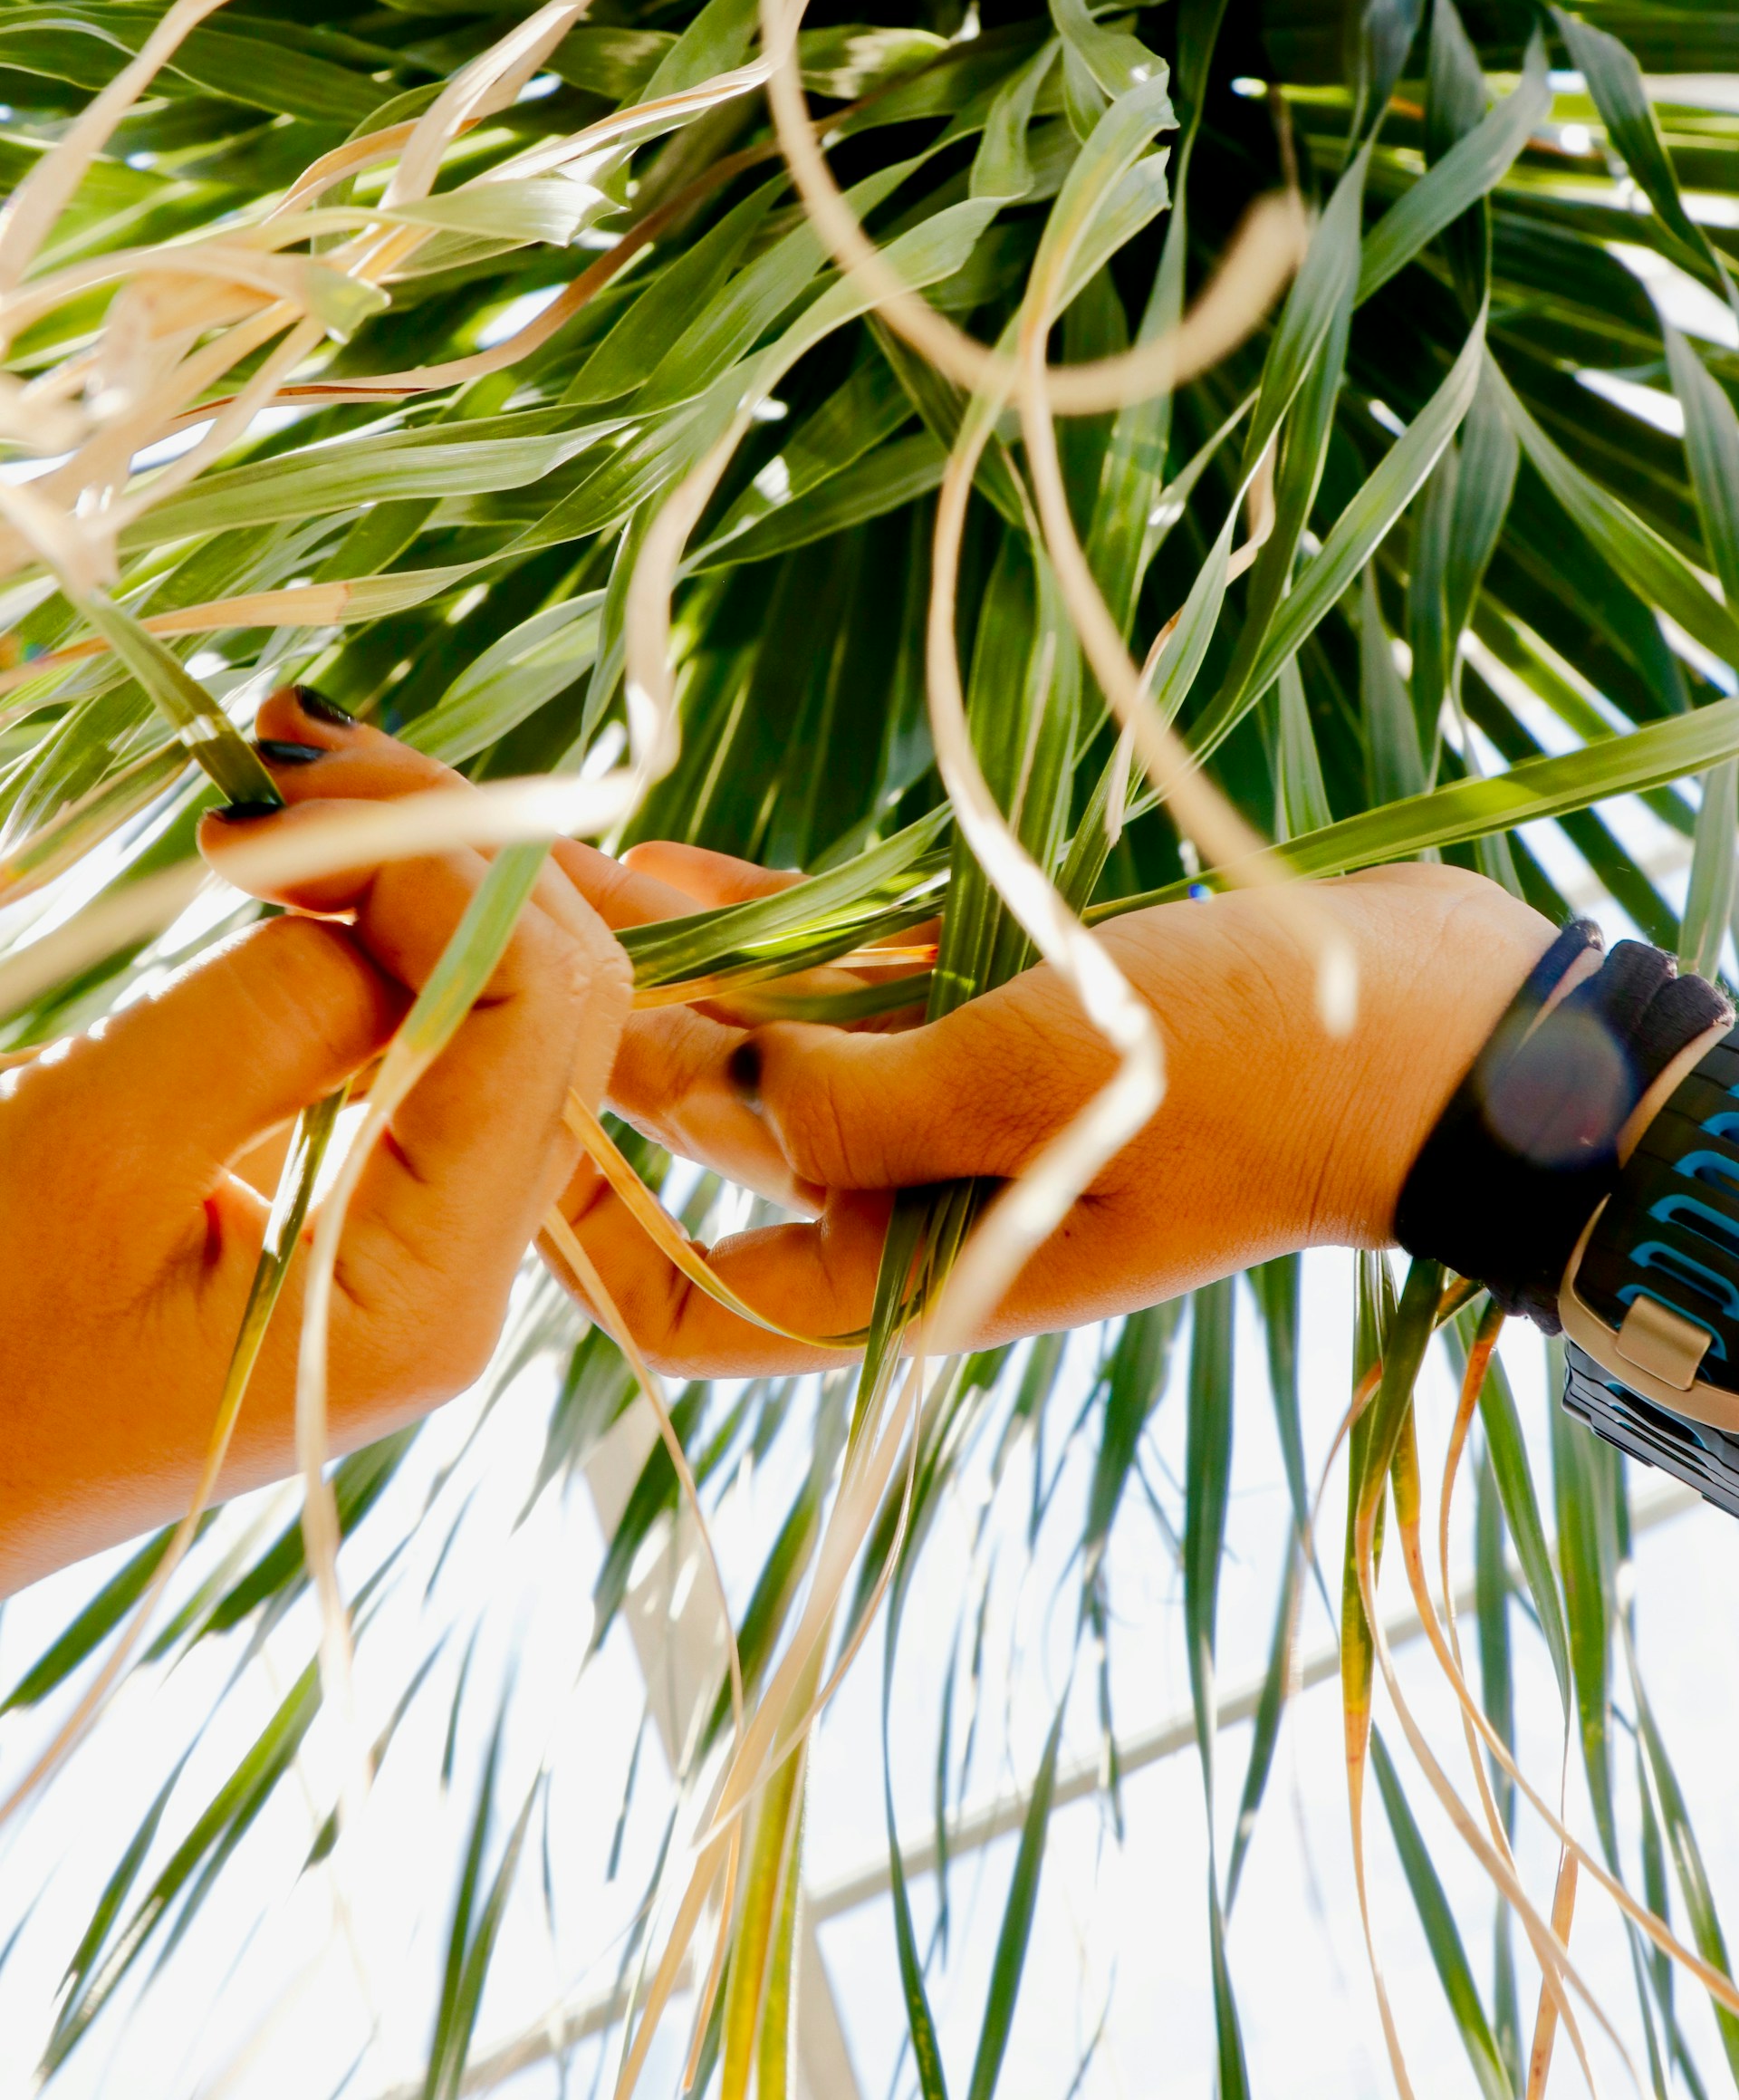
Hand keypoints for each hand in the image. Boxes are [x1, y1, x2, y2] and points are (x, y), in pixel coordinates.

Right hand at [0, 743, 629, 1595]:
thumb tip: (400, 876)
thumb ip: (278, 1008)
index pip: (533, 1013)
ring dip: (425, 866)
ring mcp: (434, 1240)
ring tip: (291, 774)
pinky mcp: (377, 1203)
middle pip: (554, 996)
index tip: (280, 806)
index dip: (437, 865)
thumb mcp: (104, 1155)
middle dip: (450, 844)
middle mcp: (473, 1272)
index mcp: (430, 1294)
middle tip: (289, 752)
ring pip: (507, 1000)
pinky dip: (384, 930)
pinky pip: (435, 1037)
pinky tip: (308, 860)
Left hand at [230, 696, 1556, 1376]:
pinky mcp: (994, 1012)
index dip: (577, 1233)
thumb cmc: (1267, 1073)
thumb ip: (860, 1091)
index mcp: (919, 1268)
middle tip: (467, 933)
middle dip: (587, 1045)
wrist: (1443, 1023)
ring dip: (654, 962)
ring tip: (534, 863)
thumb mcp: (1050, 1082)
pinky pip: (838, 976)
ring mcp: (952, 1104)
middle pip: (703, 1143)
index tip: (484, 1120)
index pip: (691, 1301)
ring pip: (758, 1040)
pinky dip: (759, 925)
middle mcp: (915, 1202)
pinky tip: (666, 854)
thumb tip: (705, 1079)